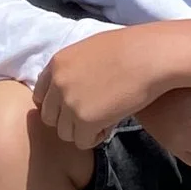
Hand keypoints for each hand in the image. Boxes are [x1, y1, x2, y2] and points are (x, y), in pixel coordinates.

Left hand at [32, 21, 190, 153]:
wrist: (149, 56)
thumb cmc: (130, 47)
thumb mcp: (91, 50)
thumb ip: (74, 69)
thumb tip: (72, 88)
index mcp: (57, 63)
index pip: (41, 95)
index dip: (58, 104)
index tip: (75, 106)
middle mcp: (58, 83)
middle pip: (50, 117)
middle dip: (68, 120)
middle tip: (92, 115)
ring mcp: (70, 103)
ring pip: (64, 133)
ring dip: (82, 130)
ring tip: (104, 120)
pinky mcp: (85, 120)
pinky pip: (82, 141)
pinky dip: (96, 137)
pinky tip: (111, 125)